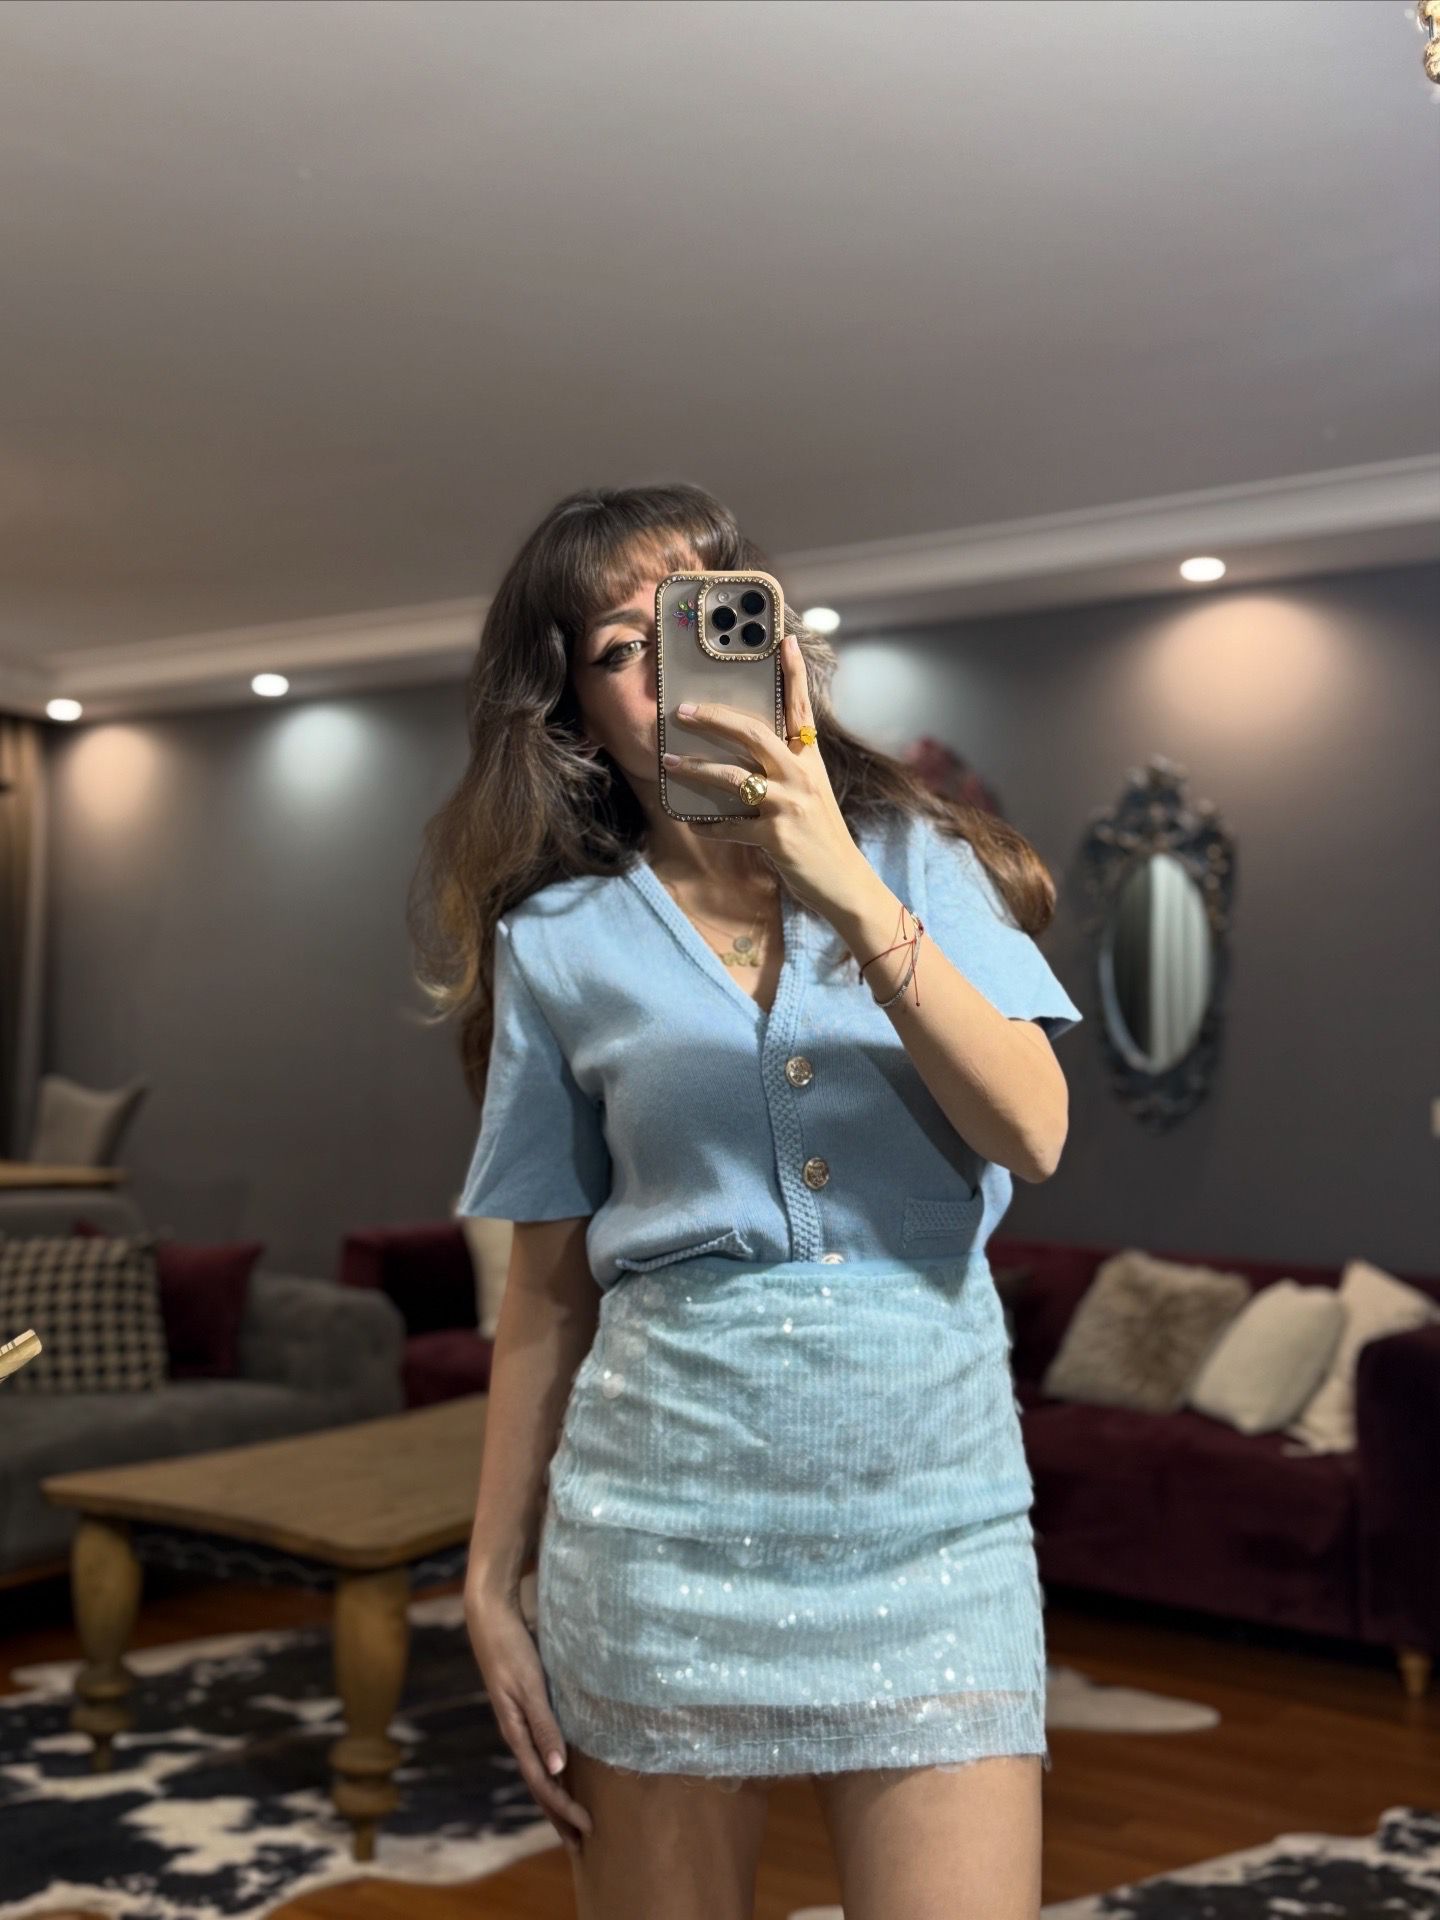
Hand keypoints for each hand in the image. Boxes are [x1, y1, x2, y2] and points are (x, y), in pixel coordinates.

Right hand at [464, 1582, 594, 1853]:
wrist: (491, 1615)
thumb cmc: (512, 1648)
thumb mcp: (530, 1687)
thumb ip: (544, 1726)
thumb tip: (558, 1769)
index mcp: (516, 1732)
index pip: (542, 1783)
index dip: (563, 1808)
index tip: (587, 1829)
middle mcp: (517, 1732)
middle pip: (539, 1784)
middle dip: (559, 1813)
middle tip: (581, 1842)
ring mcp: (519, 1720)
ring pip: (539, 1768)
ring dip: (557, 1794)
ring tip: (573, 1816)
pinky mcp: (524, 1705)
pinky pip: (540, 1747)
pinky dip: (554, 1767)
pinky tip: (565, 1770)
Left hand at [662, 630, 864, 918]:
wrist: (846, 883)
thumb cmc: (823, 837)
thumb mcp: (812, 794)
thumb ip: (787, 771)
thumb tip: (746, 755)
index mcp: (810, 761)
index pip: (801, 709)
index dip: (793, 674)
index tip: (784, 640)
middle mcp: (801, 776)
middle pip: (754, 733)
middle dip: (715, 718)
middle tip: (684, 710)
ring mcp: (788, 805)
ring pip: (733, 777)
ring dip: (696, 769)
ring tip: (670, 763)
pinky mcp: (776, 836)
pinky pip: (729, 826)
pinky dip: (706, 824)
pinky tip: (690, 821)